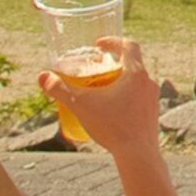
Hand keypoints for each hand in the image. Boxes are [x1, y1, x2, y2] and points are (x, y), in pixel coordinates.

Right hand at [43, 36, 164, 148]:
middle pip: (132, 63)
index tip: (99, 44)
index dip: (113, 41)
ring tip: (100, 88)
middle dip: (112, 63)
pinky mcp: (152, 113)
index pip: (129, 45)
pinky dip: (126, 95)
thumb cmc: (112, 127)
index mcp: (137, 73)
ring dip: (119, 79)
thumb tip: (42, 76)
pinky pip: (139, 96)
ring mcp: (153, 98)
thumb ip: (60, 89)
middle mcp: (149, 82)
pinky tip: (111, 108)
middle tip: (95, 68)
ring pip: (136, 81)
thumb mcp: (81, 105)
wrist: (138, 154)